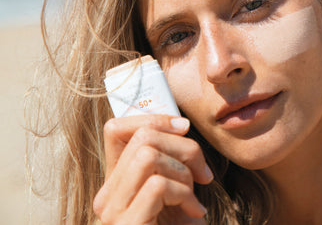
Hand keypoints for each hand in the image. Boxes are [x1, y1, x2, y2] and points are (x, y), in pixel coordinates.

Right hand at [93, 114, 212, 224]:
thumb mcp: (172, 192)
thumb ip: (167, 162)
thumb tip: (181, 125)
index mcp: (117, 181)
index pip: (115, 128)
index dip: (152, 117)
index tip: (183, 127)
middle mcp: (108, 194)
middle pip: (143, 137)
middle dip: (183, 145)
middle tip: (202, 172)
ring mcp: (113, 212)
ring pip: (148, 155)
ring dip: (183, 171)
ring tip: (194, 196)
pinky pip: (159, 186)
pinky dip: (185, 194)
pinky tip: (194, 214)